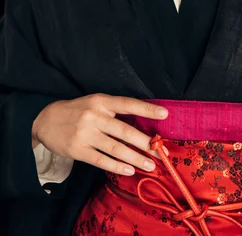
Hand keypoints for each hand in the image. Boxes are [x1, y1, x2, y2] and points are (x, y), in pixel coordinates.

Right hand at [31, 94, 168, 175]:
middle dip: (145, 143)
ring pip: (116, 148)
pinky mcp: (78, 150)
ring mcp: (85, 134)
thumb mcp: (95, 103)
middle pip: (125, 131)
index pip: (128, 104)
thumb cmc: (78, 111)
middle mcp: (95, 116)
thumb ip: (115, 111)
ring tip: (150, 165)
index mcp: (102, 101)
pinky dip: (117, 166)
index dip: (147, 109)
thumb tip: (142, 124)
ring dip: (135, 158)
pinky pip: (101, 160)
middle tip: (161, 152)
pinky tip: (129, 170)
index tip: (165, 114)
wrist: (46, 120)